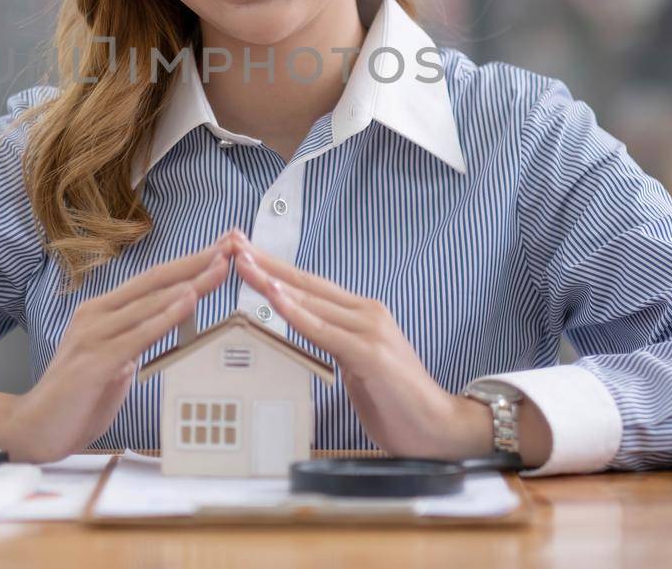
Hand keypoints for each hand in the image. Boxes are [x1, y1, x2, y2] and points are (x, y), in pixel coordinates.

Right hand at [0, 230, 237, 462]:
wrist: (34, 428)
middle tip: (231, 246)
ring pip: (150, 303)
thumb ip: (139, 339)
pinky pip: (136, 336)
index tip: (221, 250)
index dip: (188, 263)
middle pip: (155, 281)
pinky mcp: (94, 362)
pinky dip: (165, 317)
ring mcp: (93, 336)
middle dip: (197, 262)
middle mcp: (96, 315)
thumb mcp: (116, 360)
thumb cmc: (77, 396)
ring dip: (189, 284)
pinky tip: (188, 303)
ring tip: (220, 267)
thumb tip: (171, 324)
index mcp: (101, 311)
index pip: (153, 280)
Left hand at [229, 229, 496, 461]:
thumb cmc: (395, 400)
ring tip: (243, 265)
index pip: (311, 285)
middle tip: (234, 244)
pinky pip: (324, 331)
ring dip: (273, 282)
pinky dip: (297, 313)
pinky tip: (276, 299)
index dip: (277, 268)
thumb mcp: (356, 364)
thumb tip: (304, 333)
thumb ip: (333, 342)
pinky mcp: (370, 354)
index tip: (246, 253)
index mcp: (362, 314)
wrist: (437, 427)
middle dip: (267, 264)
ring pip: (311, 302)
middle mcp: (367, 313)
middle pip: (306, 284)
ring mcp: (370, 331)